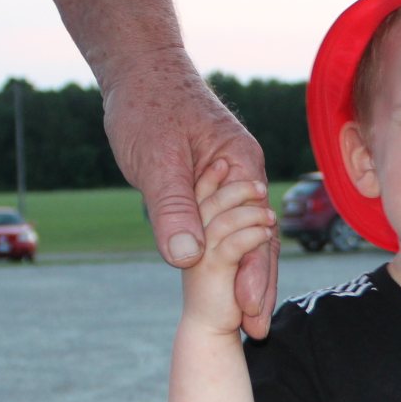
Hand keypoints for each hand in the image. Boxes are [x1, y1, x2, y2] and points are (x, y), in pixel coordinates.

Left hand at [101, 50, 278, 336]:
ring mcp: (229, 181)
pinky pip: (225, 225)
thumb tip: (188, 258)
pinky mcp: (210, 184)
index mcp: (243, 166)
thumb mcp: (159, 158)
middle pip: (259, 239)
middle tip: (257, 330)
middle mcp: (243, 176)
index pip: (257, 231)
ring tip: (249, 316)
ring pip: (244, 235)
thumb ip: (175, 206)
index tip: (251, 313)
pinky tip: (227, 279)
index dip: (255, 275)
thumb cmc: (150, 106)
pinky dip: (229, 254)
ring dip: (247, 275)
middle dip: (259, 285)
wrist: (141, 70)